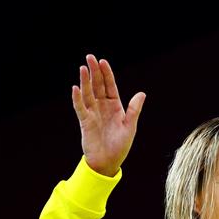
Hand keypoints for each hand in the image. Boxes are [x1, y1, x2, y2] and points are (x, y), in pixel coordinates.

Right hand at [72, 54, 145, 176]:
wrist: (108, 162)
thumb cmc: (120, 146)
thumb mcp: (130, 126)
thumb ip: (134, 109)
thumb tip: (142, 93)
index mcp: (115, 107)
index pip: (110, 86)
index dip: (107, 74)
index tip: (103, 61)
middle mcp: (102, 107)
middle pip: (97, 86)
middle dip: (94, 72)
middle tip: (90, 57)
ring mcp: (92, 113)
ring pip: (88, 93)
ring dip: (85, 81)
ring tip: (83, 67)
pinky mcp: (85, 122)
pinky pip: (80, 107)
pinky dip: (78, 98)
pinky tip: (76, 87)